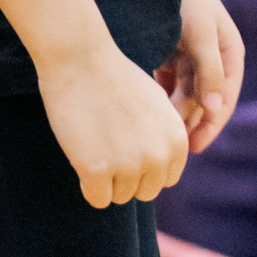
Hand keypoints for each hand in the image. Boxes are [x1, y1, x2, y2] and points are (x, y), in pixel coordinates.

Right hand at [38, 39, 189, 206]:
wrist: (79, 58)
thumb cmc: (112, 74)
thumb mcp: (155, 103)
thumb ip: (164, 135)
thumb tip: (161, 164)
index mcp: (176, 142)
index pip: (164, 180)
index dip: (142, 166)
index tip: (122, 144)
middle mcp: (158, 157)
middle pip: (143, 192)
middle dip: (124, 176)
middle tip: (103, 147)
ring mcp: (127, 165)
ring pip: (119, 196)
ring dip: (104, 179)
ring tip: (91, 146)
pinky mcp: (96, 170)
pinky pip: (96, 198)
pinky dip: (87, 185)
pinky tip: (81, 160)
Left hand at [159, 0, 243, 151]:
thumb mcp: (199, 35)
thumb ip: (208, 72)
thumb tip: (216, 111)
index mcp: (229, 56)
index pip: (222, 102)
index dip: (209, 127)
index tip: (192, 148)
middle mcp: (213, 58)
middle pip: (202, 100)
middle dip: (187, 122)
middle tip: (167, 145)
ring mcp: (191, 54)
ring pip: (182, 92)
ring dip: (171, 110)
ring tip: (153, 130)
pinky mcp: (169, 48)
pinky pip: (165, 78)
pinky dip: (158, 92)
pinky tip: (143, 106)